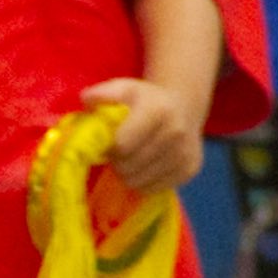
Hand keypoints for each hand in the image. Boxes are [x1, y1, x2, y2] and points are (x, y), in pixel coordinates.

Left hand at [71, 77, 200, 247]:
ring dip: (129, 175)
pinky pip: (154, 189)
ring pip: (140, 182)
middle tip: (118, 154)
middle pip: (129, 166)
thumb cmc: (145, 101)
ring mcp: (185, 153)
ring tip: (131, 160)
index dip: (108, 149)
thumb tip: (86, 99)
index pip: (122, 145)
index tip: (108, 144)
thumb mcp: (123, 89)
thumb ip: (102, 93)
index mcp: (158, 111)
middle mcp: (176, 132)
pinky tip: (145, 167)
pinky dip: (144, 182)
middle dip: (117, 163)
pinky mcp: (190, 169)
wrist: (184, 107)